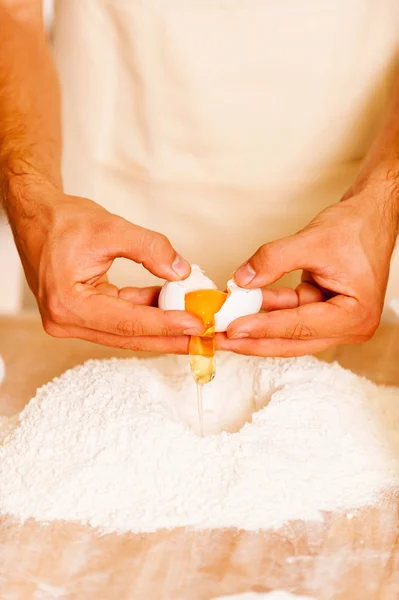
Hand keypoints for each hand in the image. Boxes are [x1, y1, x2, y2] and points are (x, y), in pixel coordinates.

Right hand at [8, 181, 203, 351]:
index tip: (196, 324)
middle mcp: (66, 320)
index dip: (165, 324)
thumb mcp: (111, 227)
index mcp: (67, 303)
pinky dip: (147, 312)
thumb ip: (149, 249)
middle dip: (169, 336)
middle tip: (204, 338)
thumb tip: (181, 272)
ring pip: (127, 331)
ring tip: (195, 324)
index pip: (127, 321)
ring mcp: (72, 321)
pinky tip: (172, 305)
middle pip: (129, 336)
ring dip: (161, 326)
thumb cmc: (62, 221)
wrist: (36, 216)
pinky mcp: (82, 315)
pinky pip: (121, 319)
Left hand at [218, 182, 397, 356]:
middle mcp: (350, 326)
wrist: (371, 215)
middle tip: (221, 339)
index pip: (299, 327)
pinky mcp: (325, 311)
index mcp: (354, 315)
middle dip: (255, 338)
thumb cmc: (355, 228)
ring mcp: (337, 321)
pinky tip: (244, 304)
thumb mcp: (311, 241)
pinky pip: (291, 315)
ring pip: (289, 331)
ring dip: (258, 324)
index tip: (232, 329)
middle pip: (293, 340)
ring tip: (225, 324)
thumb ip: (273, 260)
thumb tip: (241, 281)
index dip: (262, 328)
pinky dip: (269, 309)